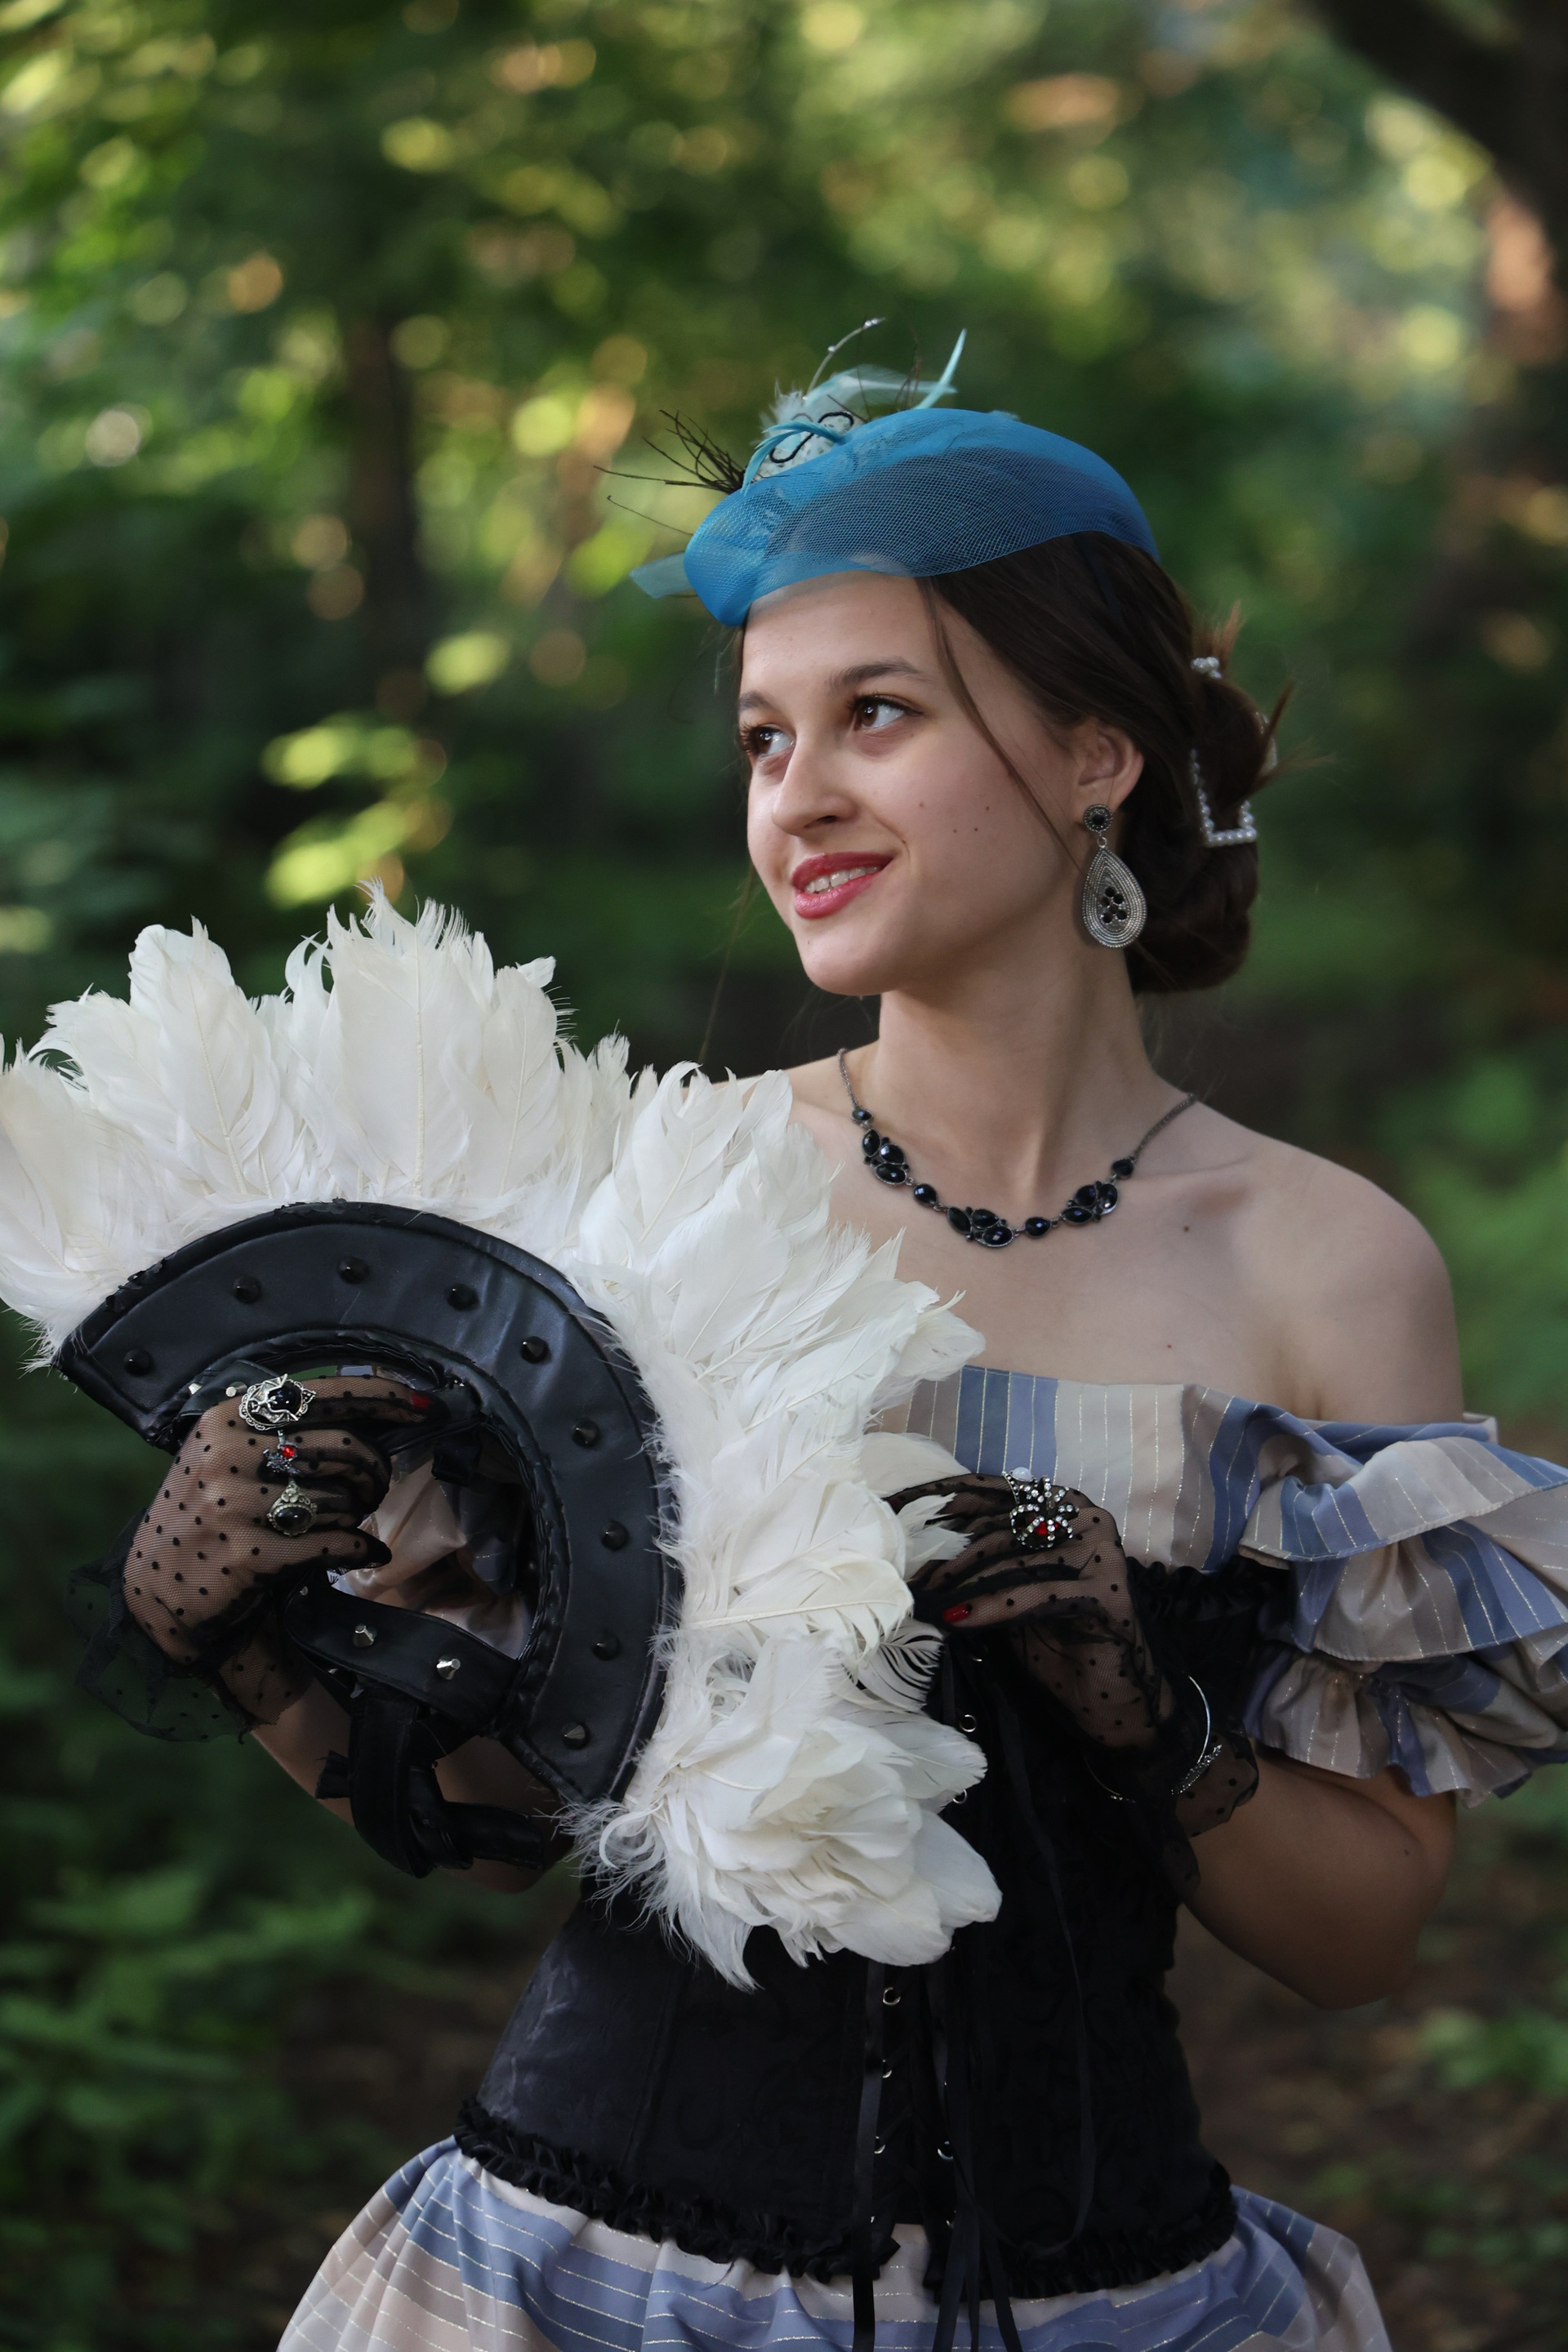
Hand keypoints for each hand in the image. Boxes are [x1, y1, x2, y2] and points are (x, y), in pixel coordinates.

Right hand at [124, 1373, 435, 1723]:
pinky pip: (333, 1543)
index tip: (422, 1405)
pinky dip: (360, 1549)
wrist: (158, 1586)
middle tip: (373, 1490)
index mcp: (229, 1418)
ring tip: (345, 1523)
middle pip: (345, 1448)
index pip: (322, 1394)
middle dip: (375, 1471)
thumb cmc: (210, 1511)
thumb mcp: (229, 1454)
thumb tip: (377, 1410)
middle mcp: (228, 1454)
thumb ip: (285, 1429)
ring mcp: (234, 1505)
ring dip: (358, 1515)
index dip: (381, 1397)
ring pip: (341, 1499)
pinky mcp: (248, 1553)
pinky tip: (365, 1554)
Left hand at [890, 1472, 1256, 1843]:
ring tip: (923, 1601)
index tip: (888, 1506)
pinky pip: (1037, 1592)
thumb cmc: (1056, 1647)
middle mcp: (1082, 1517)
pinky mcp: (1108, 1590)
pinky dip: (993, 1605)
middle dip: (944, 1551)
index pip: (988, 1490)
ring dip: (961, 1581)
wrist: (1114, 1706)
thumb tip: (909, 1562)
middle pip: (997, 1523)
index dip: (936, 1496)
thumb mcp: (1005, 1598)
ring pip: (1013, 1556)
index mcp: (1057, 1507)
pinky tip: (956, 1618)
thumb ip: (975, 1571)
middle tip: (902, 1575)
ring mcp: (1099, 1550)